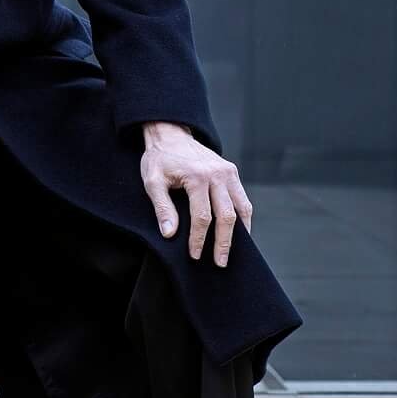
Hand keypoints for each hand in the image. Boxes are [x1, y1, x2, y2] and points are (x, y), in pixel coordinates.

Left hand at [140, 121, 251, 266]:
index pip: (202, 216)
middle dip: (223, 242)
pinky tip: (240, 233)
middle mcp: (217, 174)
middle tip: (219, 262)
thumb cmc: (159, 159)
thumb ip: (162, 207)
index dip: (199, 239)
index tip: (194, 255)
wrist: (170, 134)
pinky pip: (243, 199)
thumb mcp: (152, 181)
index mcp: (197, 176)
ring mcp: (228, 172)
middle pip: (226, 216)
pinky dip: (243, 218)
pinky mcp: (232, 171)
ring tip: (234, 252)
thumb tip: (170, 234)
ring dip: (240, 233)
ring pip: (242, 208)